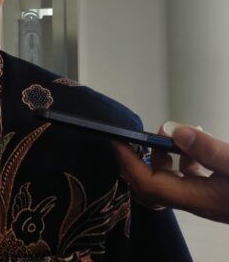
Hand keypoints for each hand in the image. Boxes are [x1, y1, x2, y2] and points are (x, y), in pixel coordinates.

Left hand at [114, 124, 228, 223]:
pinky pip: (189, 177)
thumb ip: (208, 150)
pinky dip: (184, 159)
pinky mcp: (216, 193)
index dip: (129, 163)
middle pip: (153, 184)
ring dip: (164, 155)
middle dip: (138, 159)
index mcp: (199, 199)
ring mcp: (206, 198)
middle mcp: (198, 202)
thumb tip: (174, 132)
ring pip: (171, 179)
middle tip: (134, 135)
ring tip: (173, 132)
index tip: (118, 141)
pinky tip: (195, 145)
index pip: (149, 184)